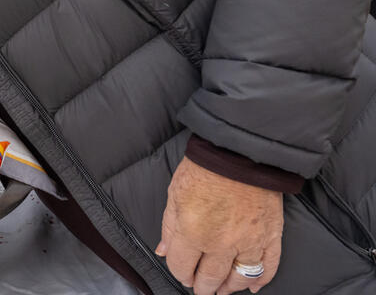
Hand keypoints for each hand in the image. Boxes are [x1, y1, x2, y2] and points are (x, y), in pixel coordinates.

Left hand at [157, 157, 283, 294]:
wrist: (239, 153)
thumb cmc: (203, 169)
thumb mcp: (174, 195)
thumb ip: (169, 227)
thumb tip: (163, 250)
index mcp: (193, 232)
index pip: (181, 267)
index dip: (179, 272)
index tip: (181, 272)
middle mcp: (221, 243)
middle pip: (210, 278)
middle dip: (202, 286)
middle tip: (200, 289)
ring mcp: (248, 242)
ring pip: (239, 278)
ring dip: (228, 288)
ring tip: (221, 289)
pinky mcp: (270, 236)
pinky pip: (268, 267)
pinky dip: (260, 281)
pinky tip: (251, 287)